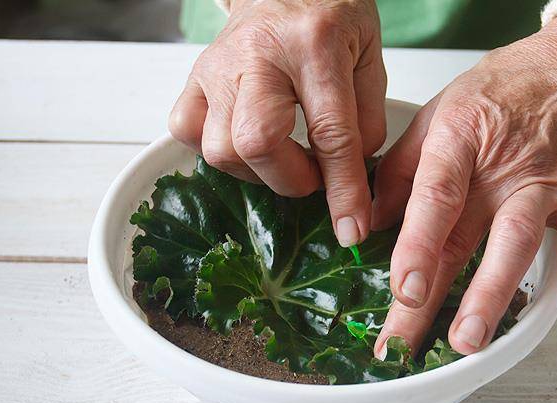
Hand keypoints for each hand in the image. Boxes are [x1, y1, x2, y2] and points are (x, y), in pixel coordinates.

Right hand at [168, 0, 385, 246]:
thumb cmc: (331, 16)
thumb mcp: (370, 57)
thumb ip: (369, 118)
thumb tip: (351, 181)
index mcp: (315, 45)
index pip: (331, 132)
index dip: (342, 189)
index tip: (351, 227)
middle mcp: (258, 55)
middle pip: (257, 143)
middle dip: (291, 179)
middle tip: (314, 174)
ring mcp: (218, 67)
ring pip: (220, 148)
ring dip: (258, 172)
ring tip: (285, 157)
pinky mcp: (195, 77)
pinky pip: (187, 132)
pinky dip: (217, 153)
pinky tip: (246, 147)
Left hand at [372, 15, 556, 356]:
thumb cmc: (499, 93)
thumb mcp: (436, 114)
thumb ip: (401, 170)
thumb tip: (368, 222)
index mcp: (458, 141)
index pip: (434, 197)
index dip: (415, 244)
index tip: (400, 289)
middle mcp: (500, 168)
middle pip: (465, 236)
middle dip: (436, 292)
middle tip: (410, 339)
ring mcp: (544, 185)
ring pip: (517, 244)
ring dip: (493, 295)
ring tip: (471, 340)